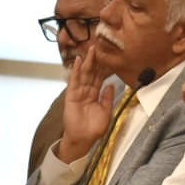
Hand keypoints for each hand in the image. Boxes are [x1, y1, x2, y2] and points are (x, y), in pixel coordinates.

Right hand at [57, 48, 116, 162]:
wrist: (83, 139)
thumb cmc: (94, 128)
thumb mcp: (106, 112)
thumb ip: (108, 98)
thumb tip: (112, 85)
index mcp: (96, 94)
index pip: (100, 77)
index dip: (103, 67)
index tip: (108, 55)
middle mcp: (87, 91)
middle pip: (92, 73)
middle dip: (95, 60)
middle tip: (99, 46)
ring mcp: (79, 92)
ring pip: (84, 74)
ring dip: (87, 62)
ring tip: (90, 49)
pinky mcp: (71, 95)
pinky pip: (74, 81)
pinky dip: (76, 71)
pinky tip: (78, 61)